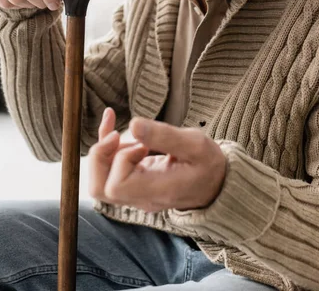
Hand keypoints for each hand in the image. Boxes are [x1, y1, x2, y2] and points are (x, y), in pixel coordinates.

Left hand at [88, 108, 226, 211]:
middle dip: (100, 156)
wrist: (218, 184)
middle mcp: (142, 198)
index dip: (120, 159)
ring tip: (122, 131)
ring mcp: (136, 194)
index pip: (117, 186)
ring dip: (103, 151)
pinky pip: (110, 171)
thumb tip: (133, 124)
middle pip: (100, 188)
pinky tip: (111, 121)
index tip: (140, 143)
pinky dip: (106, 147)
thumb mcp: (196, 144)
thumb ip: (164, 135)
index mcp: (157, 191)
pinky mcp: (134, 184)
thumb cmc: (209, 164)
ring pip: (100, 181)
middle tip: (116, 135)